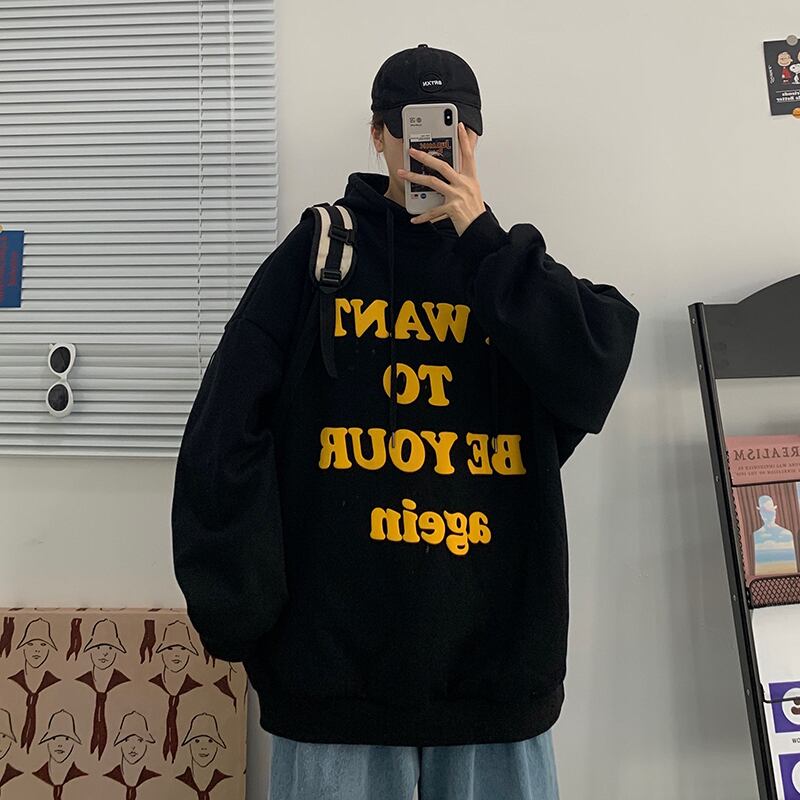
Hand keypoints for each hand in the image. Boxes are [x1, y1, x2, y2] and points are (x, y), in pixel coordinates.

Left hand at [396, 121, 485, 235]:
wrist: (480, 230)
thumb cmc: (474, 212)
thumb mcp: (471, 192)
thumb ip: (460, 181)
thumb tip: (445, 175)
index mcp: (470, 178)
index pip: (468, 155)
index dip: (464, 140)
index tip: (459, 126)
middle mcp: (465, 184)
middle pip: (442, 166)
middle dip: (425, 156)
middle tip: (412, 150)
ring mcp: (458, 195)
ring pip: (433, 182)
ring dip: (415, 177)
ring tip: (403, 174)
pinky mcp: (453, 208)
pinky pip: (433, 211)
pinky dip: (422, 216)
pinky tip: (413, 218)